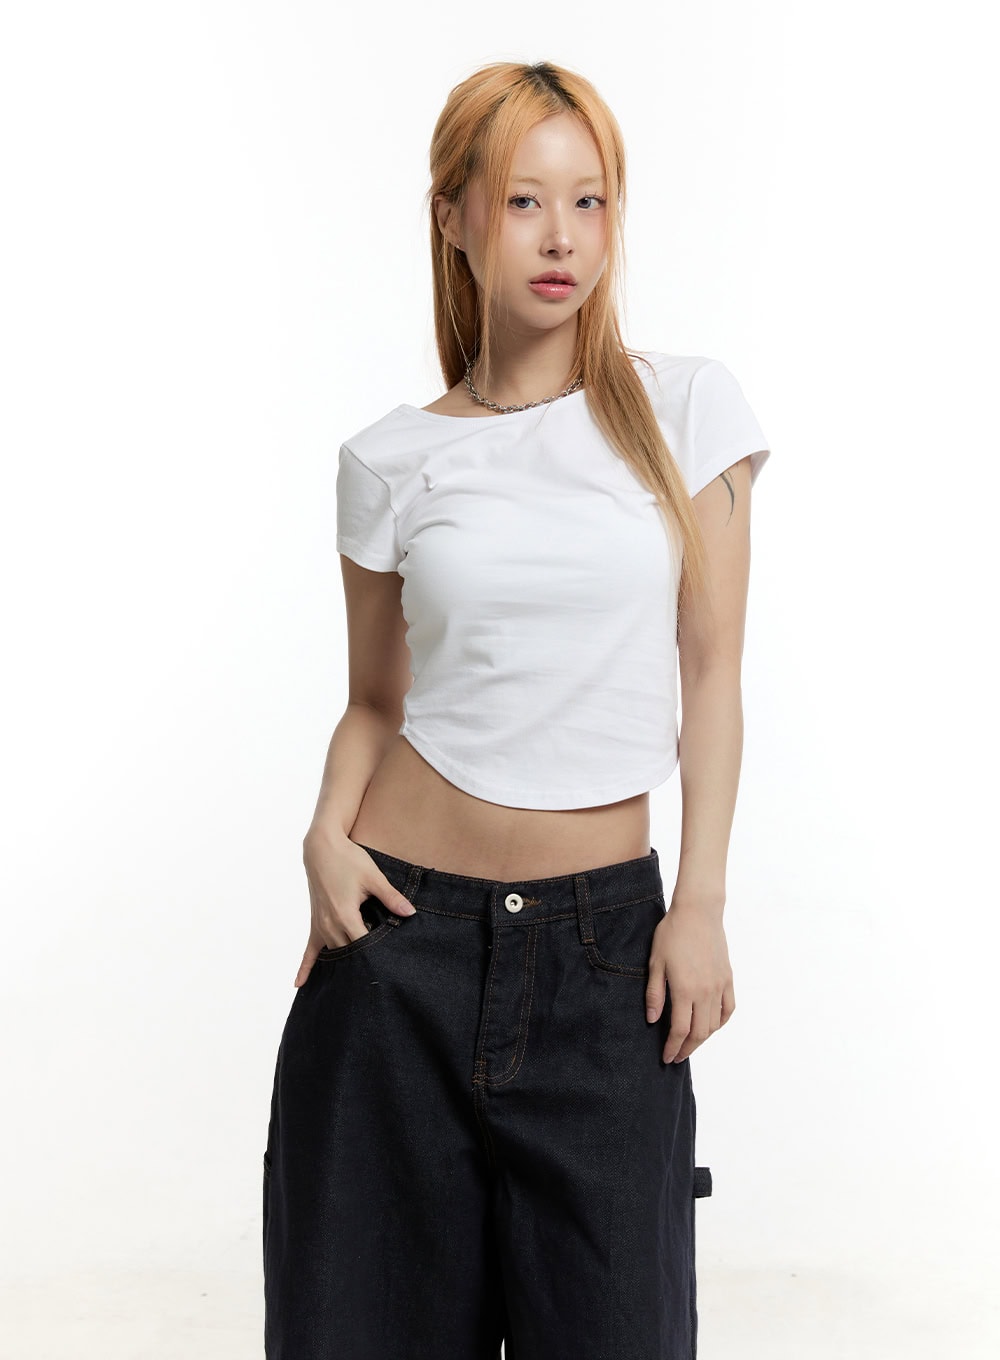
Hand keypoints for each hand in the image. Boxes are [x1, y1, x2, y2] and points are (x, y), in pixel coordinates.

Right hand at [294, 827, 416, 987]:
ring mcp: (320, 926)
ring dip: (346, 965)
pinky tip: (300, 984)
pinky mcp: (315, 923)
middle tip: (380, 980)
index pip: (365, 946)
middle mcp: (330, 925)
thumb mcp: (374, 877)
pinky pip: (309, 950)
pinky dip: (305, 967)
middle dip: (364, 964)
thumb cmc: (349, 859)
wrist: (321, 847)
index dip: (379, 956)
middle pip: (350, 954)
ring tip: (357, 984)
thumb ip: (391, 898)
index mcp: (346, 916)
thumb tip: (410, 913)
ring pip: (334, 955)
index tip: (391, 967)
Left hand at [645, 898, 734, 1062]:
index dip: (672, 1047)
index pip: (680, 1030)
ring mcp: (719, 986)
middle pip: (699, 1033)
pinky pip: (728, 1009)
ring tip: (690, 1043)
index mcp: (685, 990)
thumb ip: (655, 993)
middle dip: (687, 1049)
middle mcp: (705, 992)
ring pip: (714, 1024)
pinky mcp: (728, 978)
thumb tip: (653, 1020)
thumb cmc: (672, 934)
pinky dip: (720, 1022)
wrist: (698, 912)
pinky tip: (711, 1026)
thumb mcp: (656, 962)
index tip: (666, 1057)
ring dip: (702, 1038)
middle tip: (676, 1056)